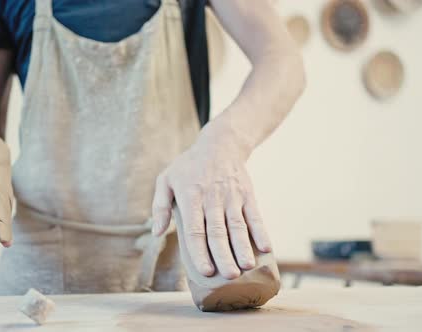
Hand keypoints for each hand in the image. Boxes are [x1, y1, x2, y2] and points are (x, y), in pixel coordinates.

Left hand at [151, 119, 269, 279]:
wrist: (220, 143)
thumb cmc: (188, 166)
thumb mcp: (166, 179)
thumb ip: (160, 206)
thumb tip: (156, 232)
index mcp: (190, 197)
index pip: (195, 230)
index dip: (200, 251)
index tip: (204, 271)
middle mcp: (212, 198)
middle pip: (218, 232)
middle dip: (223, 255)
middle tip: (228, 277)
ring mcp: (231, 196)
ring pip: (238, 226)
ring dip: (243, 247)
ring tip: (246, 267)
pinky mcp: (247, 194)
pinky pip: (255, 215)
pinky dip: (261, 231)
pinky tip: (266, 248)